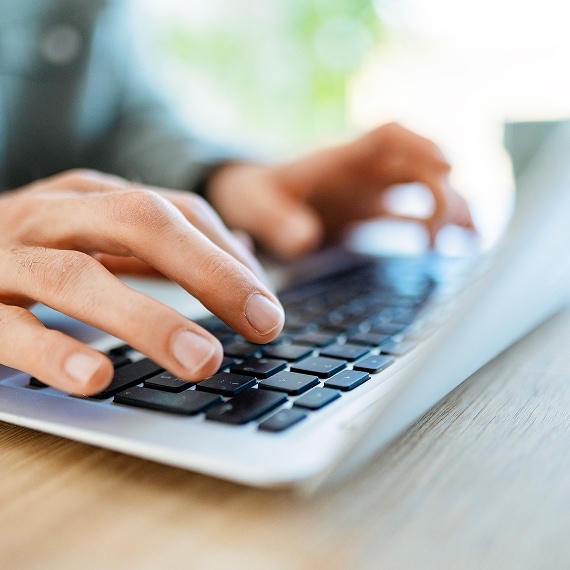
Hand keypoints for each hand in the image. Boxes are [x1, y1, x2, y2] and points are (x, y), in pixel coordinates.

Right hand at [0, 170, 283, 394]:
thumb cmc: (30, 252)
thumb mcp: (96, 236)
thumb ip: (160, 245)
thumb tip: (239, 253)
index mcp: (90, 198)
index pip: (175, 212)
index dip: (227, 257)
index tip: (267, 307)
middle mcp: (52, 217)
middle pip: (139, 223)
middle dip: (208, 272)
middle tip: (262, 324)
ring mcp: (5, 258)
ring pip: (78, 278)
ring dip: (147, 319)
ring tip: (202, 360)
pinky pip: (8, 329)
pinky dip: (53, 351)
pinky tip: (97, 379)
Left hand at [206, 122, 473, 257]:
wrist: (252, 200)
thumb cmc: (254, 195)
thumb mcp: (256, 206)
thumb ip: (276, 221)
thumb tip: (304, 241)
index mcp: (339, 159)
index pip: (388, 137)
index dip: (420, 146)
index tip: (447, 165)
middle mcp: (362, 172)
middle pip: (417, 167)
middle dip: (443, 190)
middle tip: (454, 228)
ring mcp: (369, 193)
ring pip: (422, 191)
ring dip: (450, 209)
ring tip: (470, 240)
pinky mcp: (368, 215)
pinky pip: (409, 217)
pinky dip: (432, 230)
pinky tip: (446, 250)